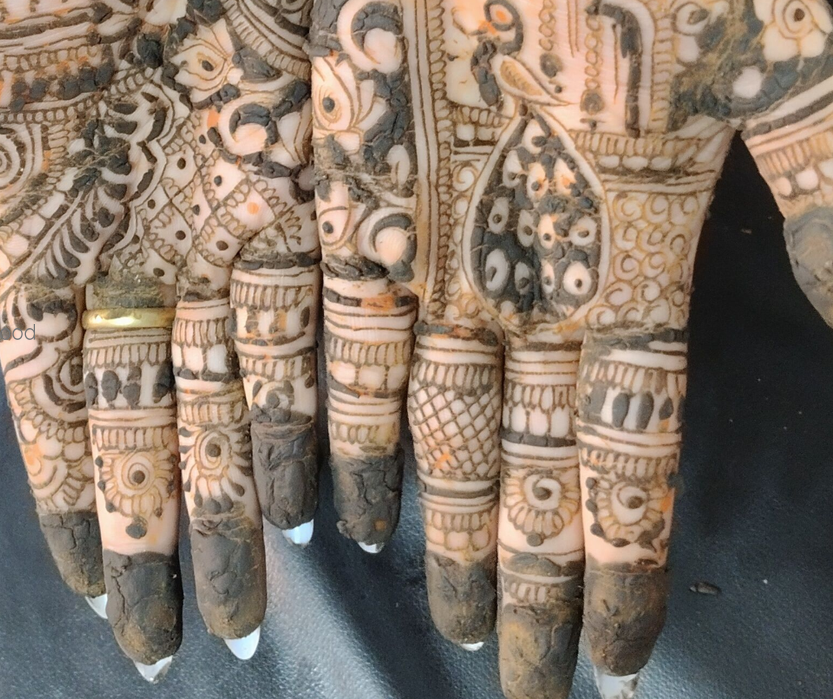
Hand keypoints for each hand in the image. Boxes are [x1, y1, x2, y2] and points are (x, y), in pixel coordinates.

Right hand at [0, 0, 317, 677]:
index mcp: (49, 237)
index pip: (61, 407)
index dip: (79, 501)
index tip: (97, 592)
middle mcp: (149, 258)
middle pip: (162, 429)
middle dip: (170, 538)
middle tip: (184, 646)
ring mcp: (235, 233)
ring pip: (249, 403)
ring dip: (250, 509)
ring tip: (260, 607)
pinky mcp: (317, 195)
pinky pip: (333, 333)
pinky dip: (341, 421)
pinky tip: (344, 508)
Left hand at [310, 1, 832, 696]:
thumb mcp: (782, 74)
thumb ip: (827, 204)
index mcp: (621, 261)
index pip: (624, 456)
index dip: (616, 562)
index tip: (609, 658)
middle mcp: (516, 280)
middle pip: (512, 466)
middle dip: (507, 575)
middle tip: (501, 674)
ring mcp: (422, 248)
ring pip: (411, 423)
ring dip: (412, 522)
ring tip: (426, 616)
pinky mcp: (337, 203)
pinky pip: (316, 339)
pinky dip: (306, 426)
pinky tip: (310, 508)